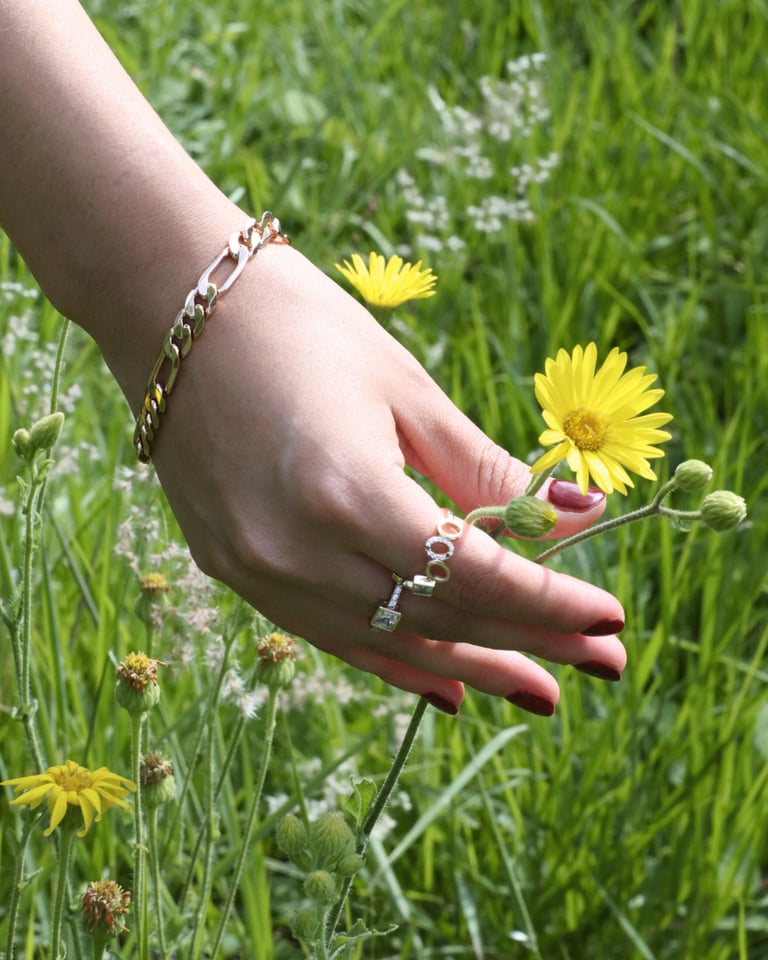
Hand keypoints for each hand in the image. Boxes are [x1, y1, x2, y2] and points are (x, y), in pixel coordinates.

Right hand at [147, 242, 625, 715]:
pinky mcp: (234, 570)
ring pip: (387, 639)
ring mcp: (256, 570)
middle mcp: (295, 550)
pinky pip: (332, 635)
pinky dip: (394, 661)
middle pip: (438, 618)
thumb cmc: (300, 328)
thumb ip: (486, 471)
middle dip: (529, 643)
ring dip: (469, 666)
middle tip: (601, 664)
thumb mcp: (406, 390)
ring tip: (537, 689)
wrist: (171, 313)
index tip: (612, 617)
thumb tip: (579, 517)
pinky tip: (446, 687)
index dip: (550, 602)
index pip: (473, 574)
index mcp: (345, 492)